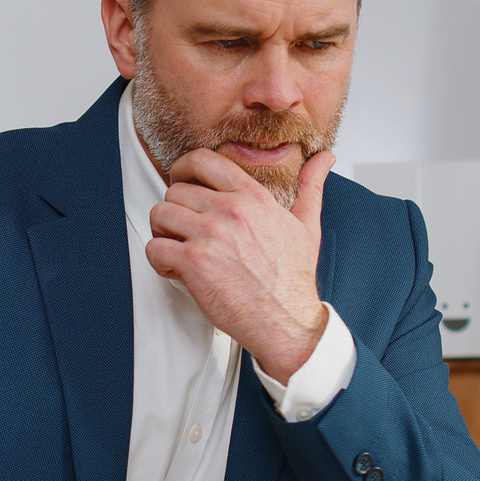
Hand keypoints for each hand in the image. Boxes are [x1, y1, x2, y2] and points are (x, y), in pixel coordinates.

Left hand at [146, 148, 333, 381]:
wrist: (287, 321)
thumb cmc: (293, 279)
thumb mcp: (307, 224)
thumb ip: (311, 186)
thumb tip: (325, 159)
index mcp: (253, 197)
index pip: (203, 160)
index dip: (184, 169)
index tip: (182, 183)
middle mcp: (230, 210)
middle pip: (175, 190)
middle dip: (175, 210)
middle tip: (184, 230)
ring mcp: (211, 235)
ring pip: (160, 213)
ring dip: (163, 232)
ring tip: (178, 248)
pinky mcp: (195, 262)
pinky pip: (155, 247)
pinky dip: (159, 259)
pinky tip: (176, 269)